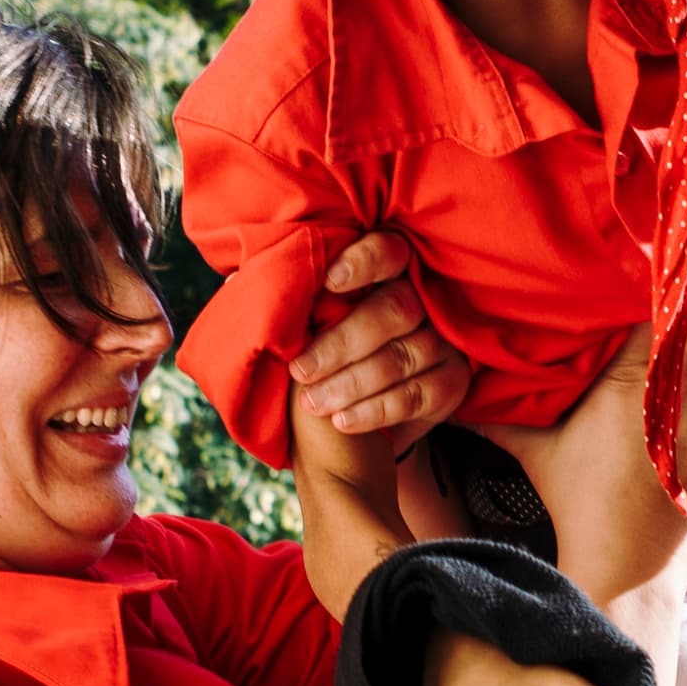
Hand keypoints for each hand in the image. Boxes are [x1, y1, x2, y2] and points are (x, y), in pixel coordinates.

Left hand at [292, 231, 468, 447]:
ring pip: (401, 356)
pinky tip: (342, 421)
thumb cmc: (323, 359)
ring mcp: (443, 342)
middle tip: (301, 369)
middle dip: (342, 341)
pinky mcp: (453, 382)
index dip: (363, 263)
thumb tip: (232, 284)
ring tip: (313, 403)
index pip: (388, 252)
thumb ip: (284, 302)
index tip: (330, 282)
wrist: (353, 433)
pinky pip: (416, 395)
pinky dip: (375, 410)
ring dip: (352, 382)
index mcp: (389, 273)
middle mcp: (425, 301)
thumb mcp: (306, 327)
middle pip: (394, 309)